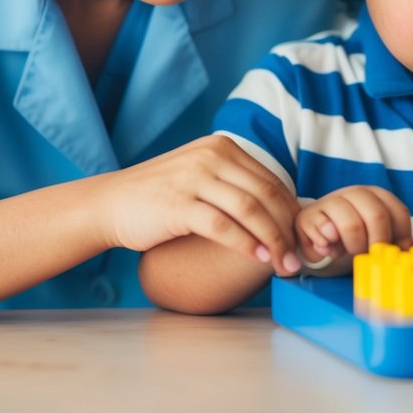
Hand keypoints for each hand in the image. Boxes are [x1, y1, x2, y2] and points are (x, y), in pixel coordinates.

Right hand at [97, 134, 300, 274]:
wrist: (110, 203)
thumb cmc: (160, 197)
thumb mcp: (201, 176)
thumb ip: (234, 184)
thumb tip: (279, 212)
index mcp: (222, 147)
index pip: (271, 180)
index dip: (292, 212)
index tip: (302, 238)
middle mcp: (211, 156)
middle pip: (267, 194)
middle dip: (288, 229)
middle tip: (299, 257)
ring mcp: (194, 177)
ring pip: (250, 210)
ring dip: (273, 240)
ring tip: (284, 264)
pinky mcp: (178, 203)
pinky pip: (223, 225)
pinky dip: (246, 244)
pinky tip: (259, 258)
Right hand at [295, 186, 412, 265]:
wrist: (317, 240)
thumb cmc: (353, 239)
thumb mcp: (377, 238)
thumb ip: (397, 241)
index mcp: (377, 196)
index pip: (399, 213)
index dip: (400, 237)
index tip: (392, 253)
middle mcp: (356, 193)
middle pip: (377, 216)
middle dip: (376, 243)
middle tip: (369, 256)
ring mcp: (331, 201)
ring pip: (351, 223)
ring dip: (352, 246)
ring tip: (347, 252)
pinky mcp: (309, 216)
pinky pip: (323, 230)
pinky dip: (328, 246)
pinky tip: (329, 250)